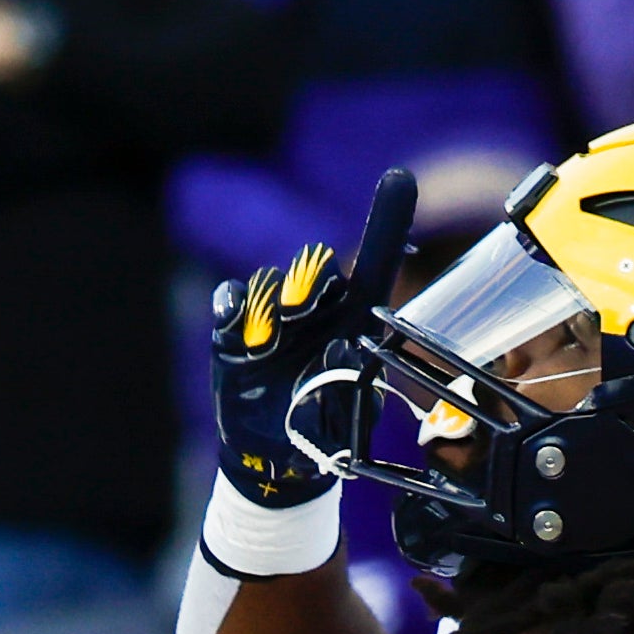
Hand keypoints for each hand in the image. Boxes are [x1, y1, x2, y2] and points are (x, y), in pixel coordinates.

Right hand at [209, 165, 414, 511]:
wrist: (276, 457)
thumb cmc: (325, 431)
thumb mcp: (351, 414)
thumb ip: (352, 381)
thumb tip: (343, 346)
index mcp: (355, 320)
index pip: (376, 263)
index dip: (388, 220)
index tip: (401, 177)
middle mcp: (316, 309)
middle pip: (315, 266)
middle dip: (309, 282)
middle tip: (301, 314)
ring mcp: (274, 318)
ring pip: (271, 283)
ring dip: (271, 309)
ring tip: (268, 349)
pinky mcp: (236, 332)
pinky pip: (233, 301)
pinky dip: (234, 306)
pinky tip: (235, 321)